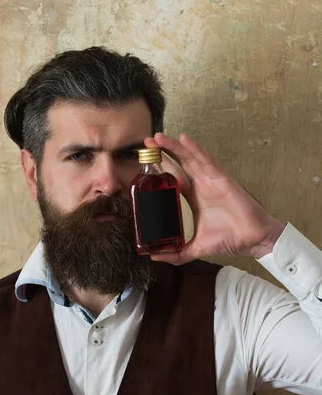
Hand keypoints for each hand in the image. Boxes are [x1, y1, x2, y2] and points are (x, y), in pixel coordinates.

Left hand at [144, 132, 284, 264]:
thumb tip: (155, 256)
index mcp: (192, 196)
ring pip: (189, 158)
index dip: (158, 168)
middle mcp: (200, 185)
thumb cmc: (229, 239)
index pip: (172, 177)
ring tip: (157, 137)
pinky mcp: (221, 178)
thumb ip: (177, 253)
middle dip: (161, 152)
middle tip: (145, 142)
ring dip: (173, 146)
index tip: (142, 163)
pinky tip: (183, 139)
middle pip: (178, 163)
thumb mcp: (196, 247)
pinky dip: (195, 149)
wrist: (251, 240)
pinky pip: (206, 160)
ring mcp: (210, 179)